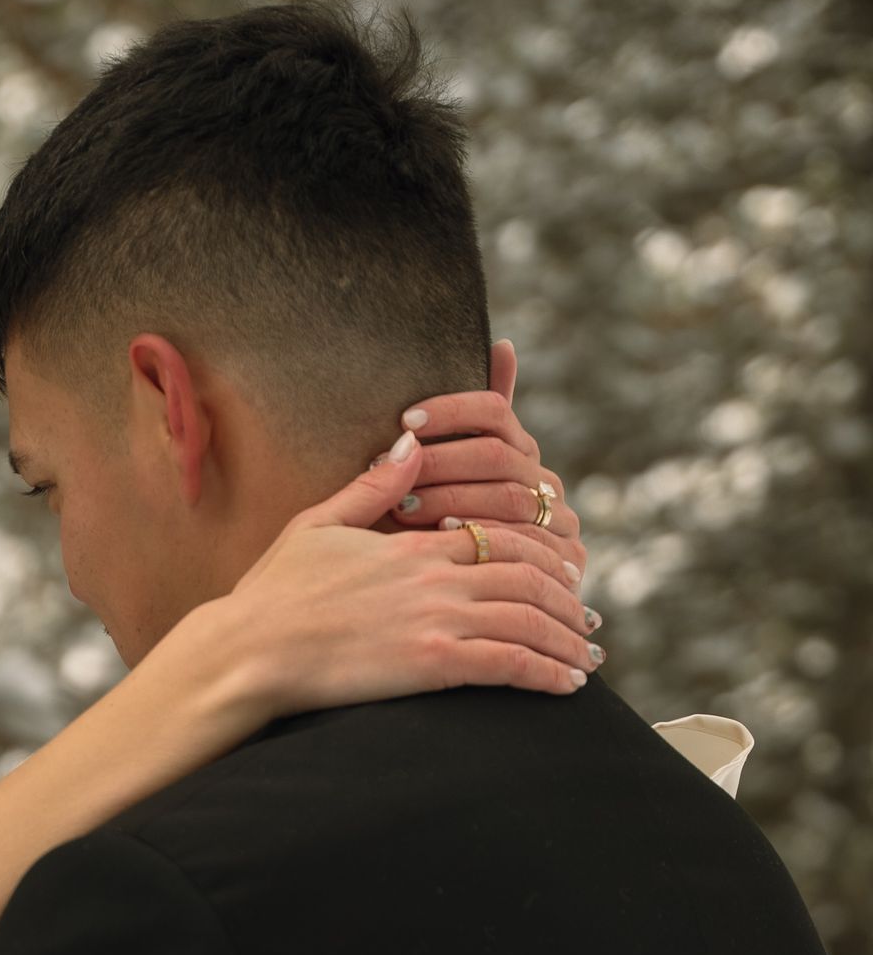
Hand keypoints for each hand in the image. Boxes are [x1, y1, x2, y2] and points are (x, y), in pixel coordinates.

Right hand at [177, 427, 597, 730]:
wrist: (248, 648)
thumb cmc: (271, 594)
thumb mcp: (318, 525)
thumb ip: (372, 489)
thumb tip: (409, 448)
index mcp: (412, 544)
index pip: (500, 537)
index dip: (542, 554)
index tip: (561, 574)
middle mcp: (434, 577)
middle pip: (529, 577)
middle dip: (566, 600)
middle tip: (585, 619)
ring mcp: (436, 619)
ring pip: (530, 620)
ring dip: (566, 640)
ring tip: (584, 658)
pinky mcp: (432, 664)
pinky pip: (510, 664)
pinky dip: (547, 672)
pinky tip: (567, 686)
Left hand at [376, 345, 586, 573]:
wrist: (478, 610)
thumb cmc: (443, 536)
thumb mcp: (451, 480)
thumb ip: (470, 421)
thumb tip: (505, 343)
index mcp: (520, 454)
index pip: (495, 412)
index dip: (452, 410)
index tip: (406, 419)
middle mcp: (544, 484)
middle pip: (497, 456)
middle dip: (439, 462)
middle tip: (389, 472)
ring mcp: (560, 524)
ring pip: (507, 498)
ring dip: (450, 499)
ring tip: (401, 507)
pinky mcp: (566, 565)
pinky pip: (522, 545)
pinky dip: (479, 539)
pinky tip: (439, 540)